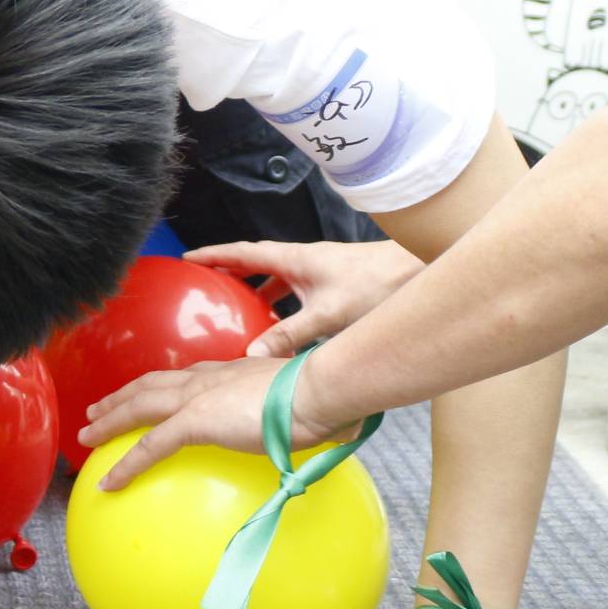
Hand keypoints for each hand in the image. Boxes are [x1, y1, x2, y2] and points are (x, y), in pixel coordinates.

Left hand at [77, 353, 354, 490]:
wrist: (321, 390)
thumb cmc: (325, 398)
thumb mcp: (304, 405)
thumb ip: (296, 417)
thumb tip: (322, 433)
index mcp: (230, 373)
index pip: (185, 378)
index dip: (161, 386)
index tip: (146, 393)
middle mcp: (208, 379)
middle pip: (151, 384)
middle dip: (121, 397)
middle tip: (97, 411)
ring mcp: (198, 397)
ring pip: (139, 407)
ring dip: (109, 421)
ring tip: (85, 436)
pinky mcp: (195, 420)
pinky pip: (150, 446)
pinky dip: (125, 464)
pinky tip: (108, 483)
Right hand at [187, 239, 421, 356]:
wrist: (418, 273)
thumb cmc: (376, 285)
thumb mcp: (327, 315)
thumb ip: (289, 335)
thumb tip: (252, 356)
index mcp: (295, 259)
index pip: (244, 252)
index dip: (215, 255)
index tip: (189, 258)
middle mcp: (303, 262)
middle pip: (257, 264)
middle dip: (230, 274)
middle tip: (205, 287)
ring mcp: (318, 274)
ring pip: (278, 281)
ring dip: (257, 293)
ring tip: (237, 313)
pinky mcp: (332, 287)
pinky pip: (296, 294)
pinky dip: (282, 308)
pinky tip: (282, 330)